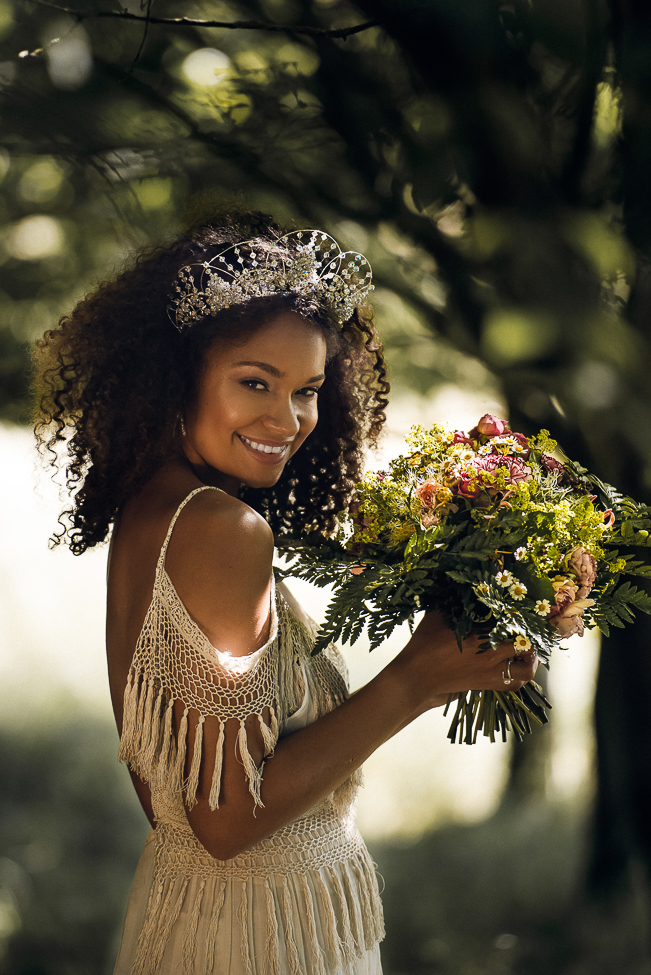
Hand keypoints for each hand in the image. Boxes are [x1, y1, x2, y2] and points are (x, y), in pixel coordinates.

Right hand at [398, 611, 538, 709]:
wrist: (415, 676)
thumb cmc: (424, 644)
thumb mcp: (439, 615)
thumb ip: (455, 599)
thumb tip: (464, 582)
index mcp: (482, 637)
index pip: (513, 622)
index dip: (525, 613)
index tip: (530, 605)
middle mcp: (492, 657)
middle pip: (526, 646)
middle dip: (532, 635)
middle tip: (531, 625)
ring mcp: (491, 674)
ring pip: (525, 671)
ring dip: (531, 659)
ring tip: (528, 648)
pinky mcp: (486, 685)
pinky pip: (513, 684)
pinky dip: (520, 675)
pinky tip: (514, 663)